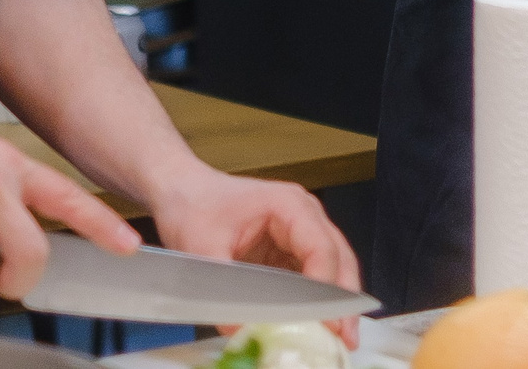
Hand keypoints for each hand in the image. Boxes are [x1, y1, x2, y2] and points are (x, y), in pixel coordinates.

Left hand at [151, 164, 363, 347]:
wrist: (182, 190)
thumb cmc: (194, 206)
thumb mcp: (201, 248)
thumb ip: (223, 289)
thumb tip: (241, 330)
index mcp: (289, 205)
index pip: (321, 247)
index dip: (325, 285)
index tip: (323, 320)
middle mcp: (304, 215)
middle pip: (339, 257)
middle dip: (344, 299)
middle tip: (346, 336)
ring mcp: (300, 231)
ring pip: (334, 266)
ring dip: (336, 301)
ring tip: (340, 336)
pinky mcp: (290, 248)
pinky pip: (313, 274)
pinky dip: (317, 300)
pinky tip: (316, 323)